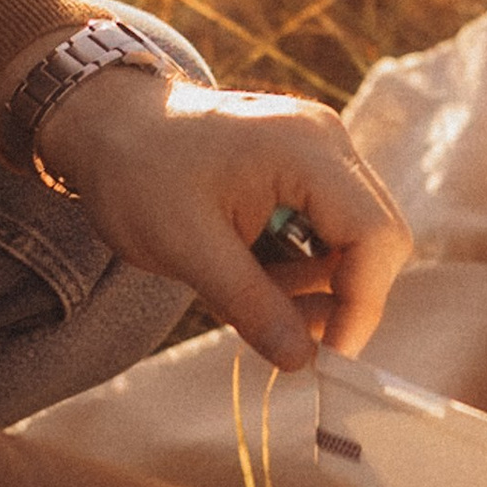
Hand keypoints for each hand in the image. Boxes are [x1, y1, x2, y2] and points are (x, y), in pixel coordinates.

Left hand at [32, 69, 411, 371]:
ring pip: (357, 237)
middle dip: (342, 296)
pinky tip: (256, 272)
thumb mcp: (187, 250)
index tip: (326, 355)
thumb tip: (304, 361)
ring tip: (251, 293)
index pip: (374, 235)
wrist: (107, 125)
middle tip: (288, 333)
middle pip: (379, 236)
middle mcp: (326, 141)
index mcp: (304, 150)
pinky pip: (331, 227)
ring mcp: (320, 150)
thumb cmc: (138, 173)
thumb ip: (251, 305)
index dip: (363, 303)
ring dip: (318, 283)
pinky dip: (305, 263)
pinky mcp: (308, 166)